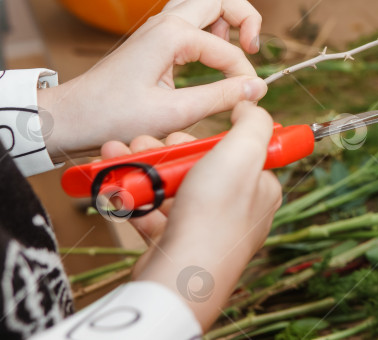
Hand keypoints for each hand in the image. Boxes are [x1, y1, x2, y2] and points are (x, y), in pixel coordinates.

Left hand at [38, 0, 268, 153]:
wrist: (70, 116)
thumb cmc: (112, 116)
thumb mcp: (173, 113)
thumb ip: (220, 97)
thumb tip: (257, 88)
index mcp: (172, 35)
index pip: (227, 50)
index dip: (244, 75)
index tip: (248, 98)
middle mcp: (166, 21)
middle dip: (247, 19)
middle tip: (252, 49)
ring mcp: (158, 26)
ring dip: (225, 17)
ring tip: (232, 47)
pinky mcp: (153, 37)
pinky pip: (190, 14)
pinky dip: (209, 26)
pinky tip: (210, 55)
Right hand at [104, 103, 281, 329]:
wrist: (177, 276)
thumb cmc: (214, 214)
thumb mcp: (243, 152)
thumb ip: (254, 123)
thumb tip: (250, 105)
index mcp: (260, 189)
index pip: (240, 152)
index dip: (210, 138)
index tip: (185, 134)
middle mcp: (237, 210)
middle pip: (202, 167)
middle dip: (167, 151)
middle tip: (144, 141)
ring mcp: (205, 228)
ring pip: (173, 187)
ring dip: (143, 168)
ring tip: (119, 154)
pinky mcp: (175, 243)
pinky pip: (152, 213)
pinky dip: (132, 196)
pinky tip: (112, 182)